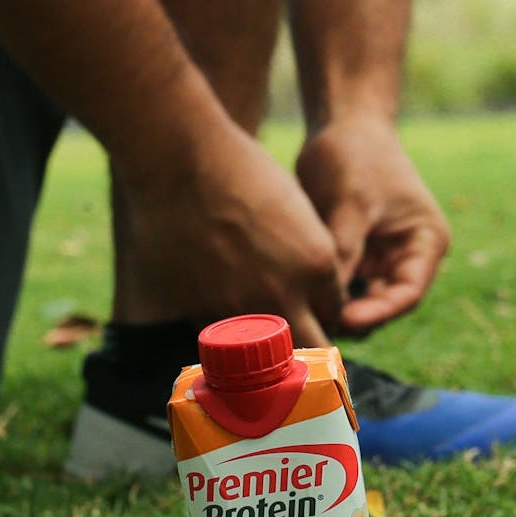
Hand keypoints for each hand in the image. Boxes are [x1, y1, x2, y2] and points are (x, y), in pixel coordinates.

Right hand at [116, 124, 343, 345]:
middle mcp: (284, 294)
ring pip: (266, 352)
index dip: (324, 310)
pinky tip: (219, 307)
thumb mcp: (296, 209)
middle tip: (295, 331)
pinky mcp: (201, 311)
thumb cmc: (241, 170)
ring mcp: (241, 307)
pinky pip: (225, 339)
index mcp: (318, 264)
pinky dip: (227, 331)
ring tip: (255, 325)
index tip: (313, 307)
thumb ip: (310, 254)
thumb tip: (309, 285)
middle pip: (313, 345)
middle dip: (308, 341)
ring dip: (264, 343)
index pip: (336, 312)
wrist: (178, 164)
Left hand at [295, 120, 449, 335]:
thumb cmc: (355, 154)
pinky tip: (295, 299)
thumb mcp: (351, 202)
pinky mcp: (352, 256)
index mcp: (425, 243)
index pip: (407, 294)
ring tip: (303, 316)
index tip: (343, 320)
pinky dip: (321, 292)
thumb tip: (327, 300)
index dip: (377, 313)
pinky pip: (337, 286)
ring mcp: (378, 259)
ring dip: (334, 309)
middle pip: (382, 305)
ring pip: (357, 301)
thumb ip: (345, 250)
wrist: (340, 122)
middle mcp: (406, 257)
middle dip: (352, 317)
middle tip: (316, 326)